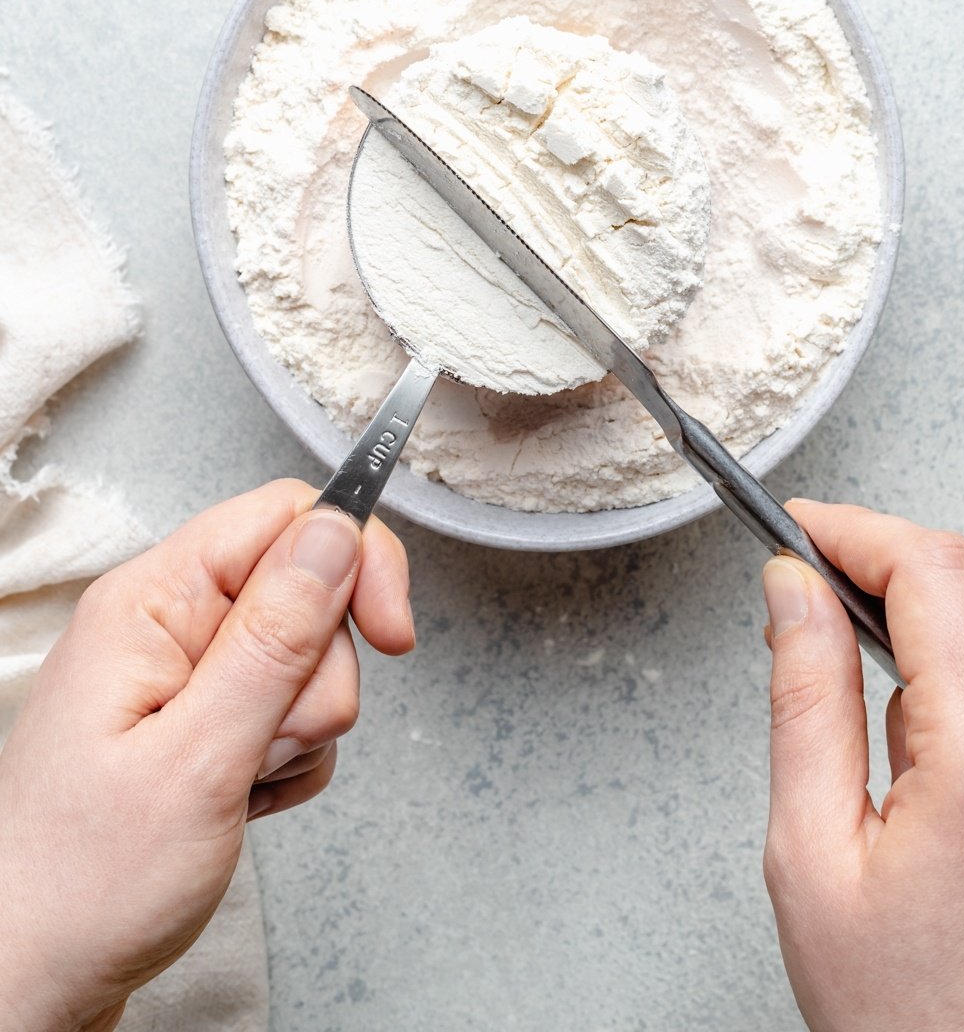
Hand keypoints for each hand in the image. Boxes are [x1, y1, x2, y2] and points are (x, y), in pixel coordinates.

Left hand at [0, 479, 413, 1031]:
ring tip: (242, 785)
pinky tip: (245, 802)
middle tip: (269, 743)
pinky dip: (288, 764)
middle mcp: (166, 624)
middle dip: (319, 676)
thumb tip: (336, 534)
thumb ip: (274, 640)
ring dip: (301, 731)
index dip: (354, 559)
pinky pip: (292, 716)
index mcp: (151, 602)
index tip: (392, 634)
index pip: (285, 517)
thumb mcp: (197, 760)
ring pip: (308, 660)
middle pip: (306, 592)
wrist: (31, 982)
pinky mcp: (201, 723)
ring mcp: (184, 676)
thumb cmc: (80, 886)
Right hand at [762, 500, 963, 1030]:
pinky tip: (906, 711)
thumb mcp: (811, 848)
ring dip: (920, 605)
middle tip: (800, 578)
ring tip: (839, 649)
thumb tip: (792, 591)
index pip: (933, 569)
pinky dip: (957, 656)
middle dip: (880, 556)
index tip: (796, 527)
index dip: (854, 528)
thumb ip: (805, 697)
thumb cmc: (905, 1006)